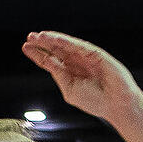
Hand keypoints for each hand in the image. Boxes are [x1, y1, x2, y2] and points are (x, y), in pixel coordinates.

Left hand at [22, 31, 142, 122]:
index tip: (26, 47)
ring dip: (51, 39)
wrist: (116, 105)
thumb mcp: (70, 90)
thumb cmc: (96, 101)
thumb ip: (59, 75)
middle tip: (30, 37)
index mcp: (69, 74)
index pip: (50, 61)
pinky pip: (77, 45)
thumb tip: (48, 62)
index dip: (38, 54)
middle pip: (55, 50)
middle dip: (42, 44)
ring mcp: (85, 57)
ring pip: (65, 45)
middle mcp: (76, 63)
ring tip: (38, 36)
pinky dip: (65, 41)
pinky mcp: (95, 53)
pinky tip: (54, 38)